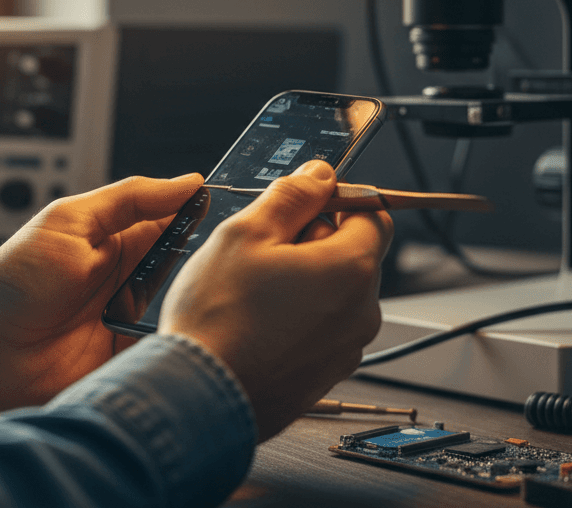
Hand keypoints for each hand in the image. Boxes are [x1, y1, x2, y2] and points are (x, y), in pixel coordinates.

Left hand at [0, 173, 203, 415]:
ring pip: (184, 306)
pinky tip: (187, 334)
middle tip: (219, 261)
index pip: (177, 222)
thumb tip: (187, 181)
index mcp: (121, 240)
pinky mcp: (130, 357)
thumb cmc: (15, 280)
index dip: (204, 217)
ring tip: (203, 298)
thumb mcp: (69, 221)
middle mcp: (132, 278)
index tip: (232, 212)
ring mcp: (133, 319)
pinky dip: (179, 340)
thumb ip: (129, 199)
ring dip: (192, 303)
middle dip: (205, 264)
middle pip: (189, 267)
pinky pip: (168, 347)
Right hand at [158, 160, 393, 440]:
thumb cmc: (217, 318)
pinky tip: (254, 324)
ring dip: (302, 283)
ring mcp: (345, 350)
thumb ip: (291, 196)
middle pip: (352, 255)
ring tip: (251, 292)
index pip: (374, 214)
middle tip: (261, 250)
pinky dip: (295, 321)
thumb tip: (319, 174)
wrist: (197, 396)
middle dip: (313, 243)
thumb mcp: (246, 234)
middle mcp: (362, 312)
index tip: (301, 204)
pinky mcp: (324, 377)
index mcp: (352, 269)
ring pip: (334, 295)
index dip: (336, 201)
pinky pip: (320, 332)